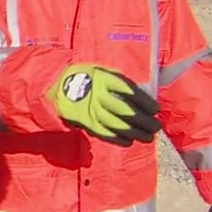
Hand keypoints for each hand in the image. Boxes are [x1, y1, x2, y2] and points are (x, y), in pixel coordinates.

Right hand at [45, 63, 162, 145]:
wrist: (55, 85)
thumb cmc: (83, 76)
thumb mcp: (100, 70)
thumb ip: (118, 80)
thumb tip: (141, 91)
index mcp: (103, 78)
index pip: (129, 91)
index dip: (144, 101)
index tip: (156, 109)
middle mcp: (98, 95)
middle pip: (125, 111)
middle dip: (144, 121)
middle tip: (156, 126)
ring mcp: (91, 110)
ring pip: (117, 125)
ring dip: (135, 133)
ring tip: (148, 137)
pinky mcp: (85, 122)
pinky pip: (104, 133)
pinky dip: (118, 139)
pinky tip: (129, 141)